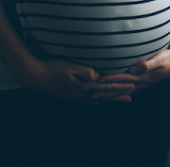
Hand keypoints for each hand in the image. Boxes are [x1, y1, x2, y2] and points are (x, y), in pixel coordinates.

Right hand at [22, 59, 136, 104]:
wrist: (36, 77)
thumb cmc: (53, 68)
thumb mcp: (69, 67)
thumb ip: (84, 71)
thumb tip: (97, 75)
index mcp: (84, 86)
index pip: (107, 87)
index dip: (120, 86)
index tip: (132, 85)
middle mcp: (82, 94)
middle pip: (105, 95)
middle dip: (120, 94)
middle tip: (132, 94)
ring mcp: (77, 96)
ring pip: (98, 99)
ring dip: (111, 99)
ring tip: (122, 99)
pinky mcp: (72, 96)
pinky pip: (89, 100)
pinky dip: (97, 101)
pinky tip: (100, 102)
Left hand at [97, 47, 169, 96]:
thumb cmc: (168, 58)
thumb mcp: (160, 60)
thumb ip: (149, 64)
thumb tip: (136, 69)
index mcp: (143, 77)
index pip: (123, 79)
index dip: (111, 79)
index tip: (99, 80)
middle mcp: (139, 82)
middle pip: (120, 88)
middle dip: (106, 91)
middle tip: (91, 93)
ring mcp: (140, 84)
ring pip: (121, 91)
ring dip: (108, 94)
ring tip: (95, 96)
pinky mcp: (140, 82)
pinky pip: (125, 89)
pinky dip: (116, 93)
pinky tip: (109, 94)